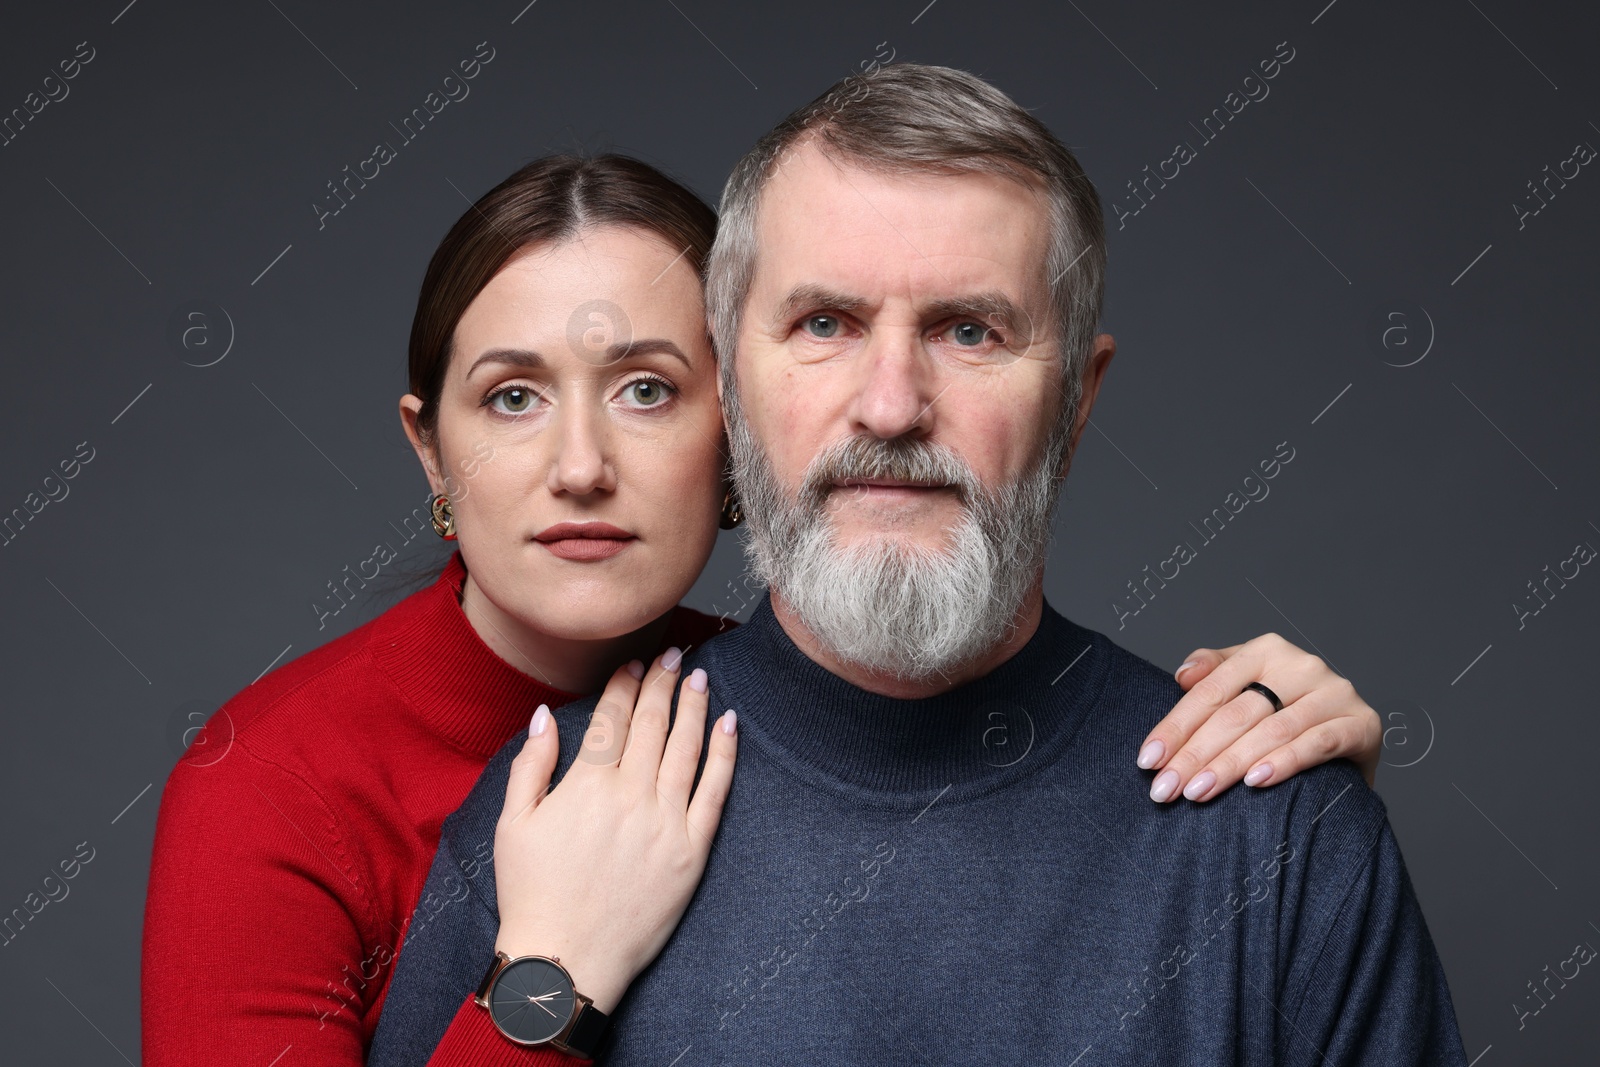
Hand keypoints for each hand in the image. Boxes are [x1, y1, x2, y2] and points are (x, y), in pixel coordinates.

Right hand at [492, 649, 738, 1013]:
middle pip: (652, 724)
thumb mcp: (511, 825)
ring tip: (699, 676)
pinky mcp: (692, 851)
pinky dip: (725, 754)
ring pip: (686, 748)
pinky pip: (715, 791)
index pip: (613, 718)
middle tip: (675, 653)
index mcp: (586, 786)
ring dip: (693, 705)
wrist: (565, 963)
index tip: (635, 662)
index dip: (626, 684)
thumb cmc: (532, 895)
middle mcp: (630, 796)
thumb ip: (532, 765)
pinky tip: (729, 724)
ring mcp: (666, 823)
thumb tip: (546, 716)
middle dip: (664, 682)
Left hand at [1136, 633, 1380, 802]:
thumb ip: (1214, 673)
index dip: (1175, 726)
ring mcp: (1335, 692)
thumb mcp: (1248, 685)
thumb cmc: (1288, 712)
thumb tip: (1182, 674)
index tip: (1147, 760)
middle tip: (1165, 789)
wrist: (1354, 737)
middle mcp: (1302, 665)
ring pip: (1271, 729)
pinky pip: (1316, 743)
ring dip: (1229, 764)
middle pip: (1236, 712)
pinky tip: (1255, 783)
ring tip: (1198, 792)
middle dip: (1194, 754)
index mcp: (1266, 651)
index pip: (1210, 690)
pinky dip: (1284, 762)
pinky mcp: (1362, 723)